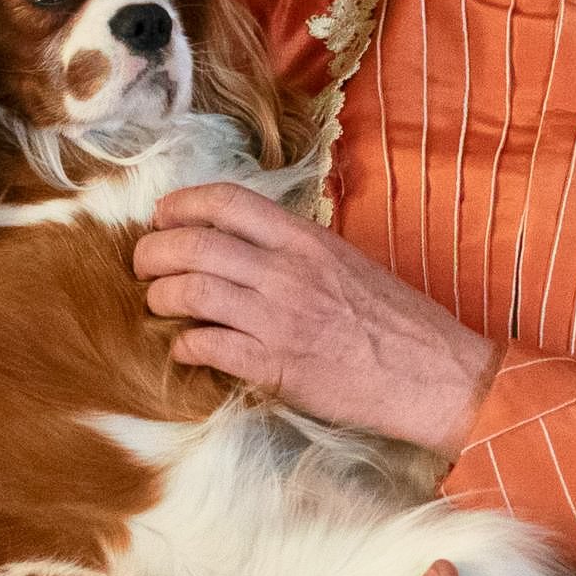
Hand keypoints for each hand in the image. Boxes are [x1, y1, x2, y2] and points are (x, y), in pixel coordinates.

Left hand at [136, 182, 496, 455]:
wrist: (433, 374)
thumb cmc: (392, 320)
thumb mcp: (345, 261)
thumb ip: (293, 249)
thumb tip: (238, 242)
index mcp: (305, 239)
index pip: (225, 201)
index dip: (180, 204)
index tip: (161, 216)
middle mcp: (287, 272)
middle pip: (193, 245)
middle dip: (152, 251)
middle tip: (143, 264)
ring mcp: (278, 319)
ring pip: (189, 293)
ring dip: (160, 297)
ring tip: (158, 304)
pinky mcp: (274, 366)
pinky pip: (206, 347)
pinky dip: (183, 346)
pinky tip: (184, 348)